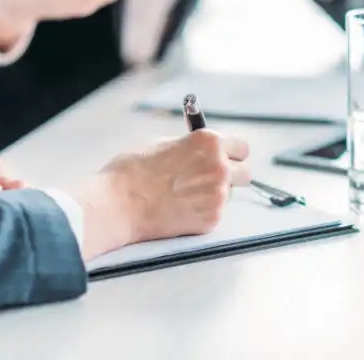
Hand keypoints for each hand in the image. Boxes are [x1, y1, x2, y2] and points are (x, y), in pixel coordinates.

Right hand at [68, 130, 250, 260]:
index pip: (241, 147)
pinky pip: (215, 213)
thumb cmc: (132, 171)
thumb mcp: (162, 143)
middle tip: (211, 177)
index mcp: (209, 143)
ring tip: (185, 194)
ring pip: (229, 194)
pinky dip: (203, 211)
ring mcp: (217, 197)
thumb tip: (200, 150)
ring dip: (215, 193)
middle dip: (232, 174)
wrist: (118, 205)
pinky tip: (180, 208)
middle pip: (245, 172)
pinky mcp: (211, 220)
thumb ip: (189, 146)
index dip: (231, 152)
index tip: (225, 156)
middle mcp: (219, 168)